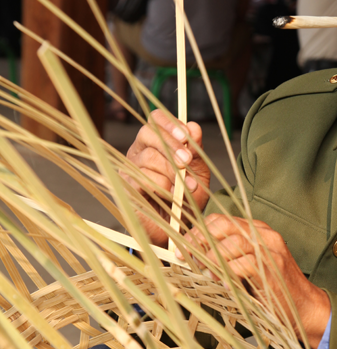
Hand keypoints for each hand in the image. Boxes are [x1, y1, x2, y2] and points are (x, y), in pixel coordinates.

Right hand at [122, 110, 210, 246]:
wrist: (179, 228)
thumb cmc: (187, 198)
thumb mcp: (198, 172)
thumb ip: (195, 150)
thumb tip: (194, 127)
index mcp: (155, 142)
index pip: (155, 119)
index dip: (169, 123)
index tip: (186, 136)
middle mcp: (138, 152)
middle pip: (148, 133)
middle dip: (171, 146)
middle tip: (187, 162)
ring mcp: (129, 170)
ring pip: (148, 158)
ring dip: (172, 173)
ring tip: (186, 188)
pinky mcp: (126, 189)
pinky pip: (143, 179)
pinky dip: (162, 187)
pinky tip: (172, 196)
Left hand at [181, 215, 330, 348]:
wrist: (305, 308)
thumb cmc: (273, 291)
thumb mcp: (249, 268)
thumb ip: (228, 258)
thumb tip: (195, 258)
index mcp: (257, 231)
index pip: (222, 219)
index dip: (199, 231)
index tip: (185, 245)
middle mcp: (264, 235)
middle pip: (224, 225)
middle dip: (200, 240)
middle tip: (187, 257)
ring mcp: (270, 250)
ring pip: (231, 243)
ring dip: (212, 259)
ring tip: (204, 273)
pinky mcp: (272, 268)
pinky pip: (243, 264)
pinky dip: (228, 274)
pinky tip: (222, 284)